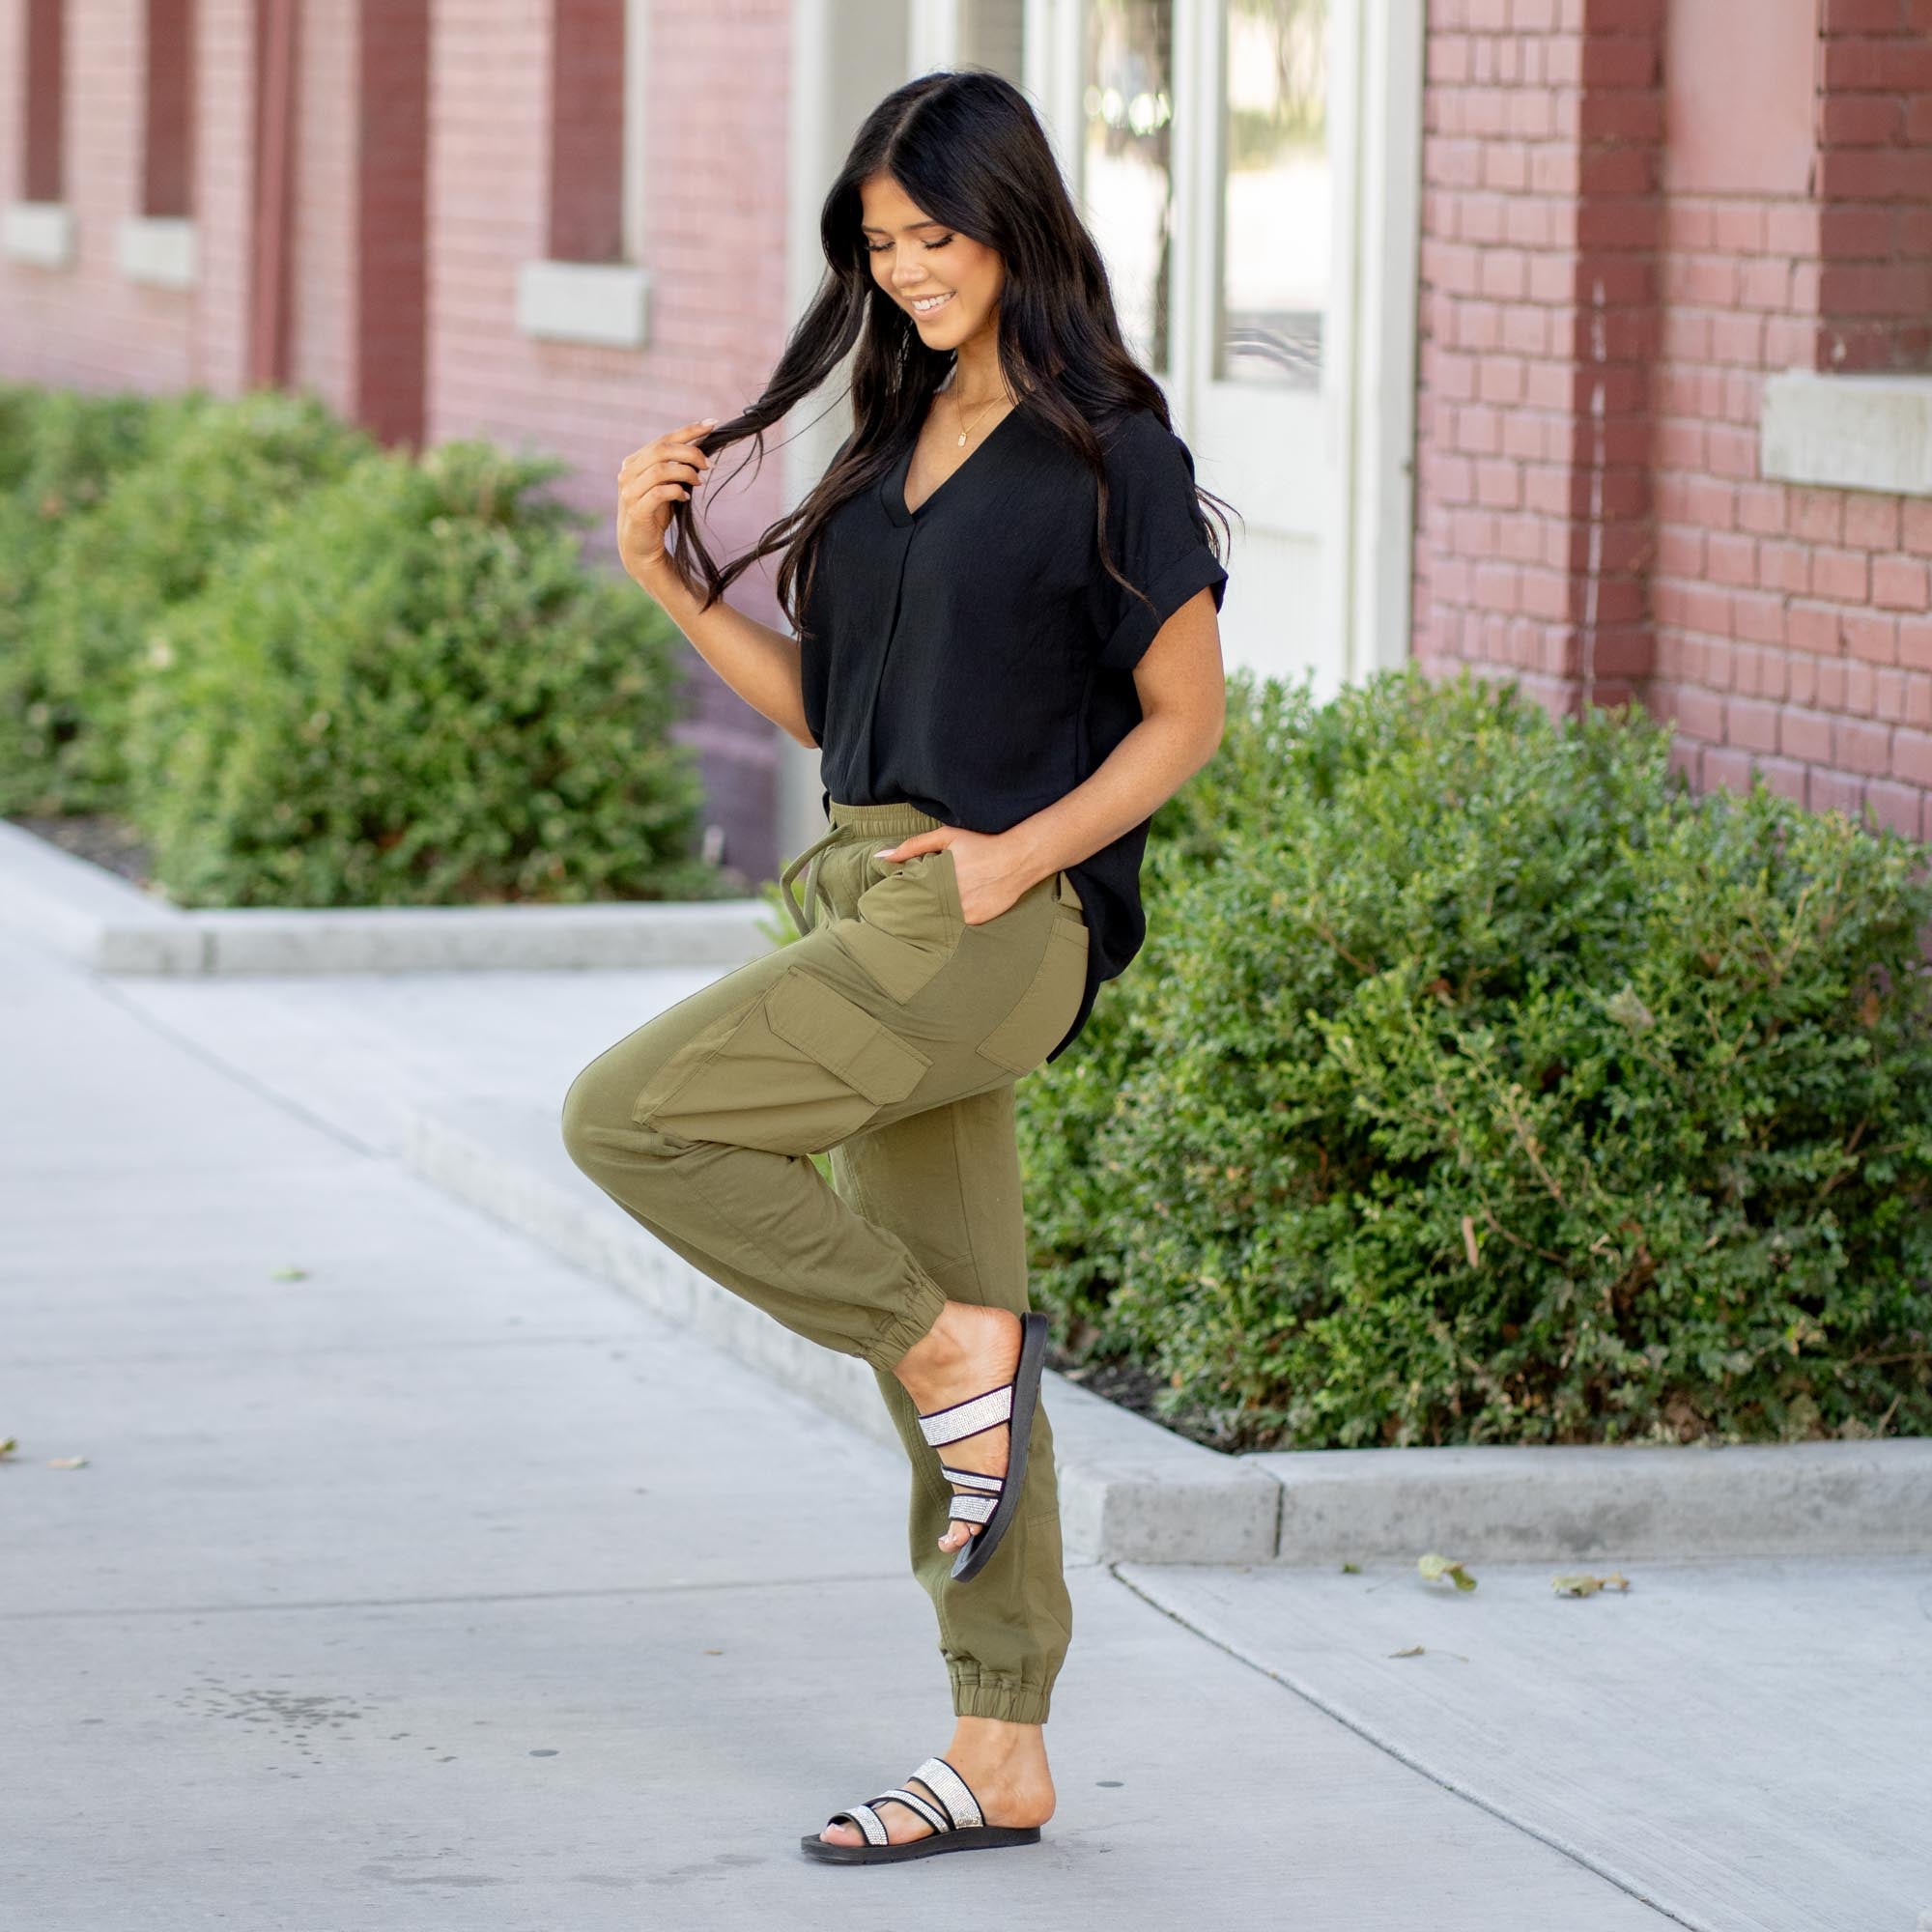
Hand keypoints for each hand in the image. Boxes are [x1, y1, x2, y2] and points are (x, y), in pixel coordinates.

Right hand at [616, 417, 716, 585]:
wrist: (640, 547)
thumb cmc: (655, 513)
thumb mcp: (666, 484)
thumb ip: (676, 466)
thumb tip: (701, 445)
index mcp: (635, 461)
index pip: (664, 439)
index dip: (689, 430)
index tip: (713, 424)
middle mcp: (628, 472)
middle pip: (662, 450)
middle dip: (691, 453)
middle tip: (709, 464)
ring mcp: (629, 491)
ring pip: (661, 469)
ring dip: (685, 473)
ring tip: (698, 482)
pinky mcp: (636, 510)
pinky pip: (659, 492)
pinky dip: (676, 491)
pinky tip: (685, 497)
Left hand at [873, 827, 1033, 924]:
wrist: (1019, 858)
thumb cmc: (982, 844)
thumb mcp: (947, 837)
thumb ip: (913, 846)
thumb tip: (881, 857)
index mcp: (936, 878)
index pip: (909, 895)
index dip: (901, 898)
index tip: (891, 902)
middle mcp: (949, 898)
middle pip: (921, 909)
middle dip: (915, 908)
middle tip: (905, 910)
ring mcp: (964, 912)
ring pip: (939, 919)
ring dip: (934, 915)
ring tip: (934, 908)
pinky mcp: (977, 920)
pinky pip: (958, 923)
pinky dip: (954, 918)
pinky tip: (957, 908)